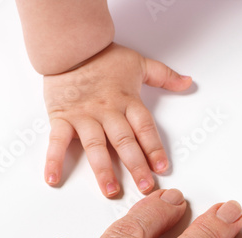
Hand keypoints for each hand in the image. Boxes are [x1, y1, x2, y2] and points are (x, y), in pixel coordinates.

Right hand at [43, 43, 191, 196]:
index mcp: (127, 101)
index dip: (154, 148)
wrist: (69, 44)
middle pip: (125, 141)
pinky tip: (53, 178)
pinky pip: (57, 141)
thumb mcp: (139, 63)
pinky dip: (53, 160)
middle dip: (136, 165)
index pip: (145, 128)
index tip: (162, 168)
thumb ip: (164, 76)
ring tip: (110, 190)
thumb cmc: (102, 56)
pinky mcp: (62, 118)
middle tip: (145, 187)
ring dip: (103, 169)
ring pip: (96, 146)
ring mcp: (84, 116)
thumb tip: (188, 82)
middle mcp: (107, 112)